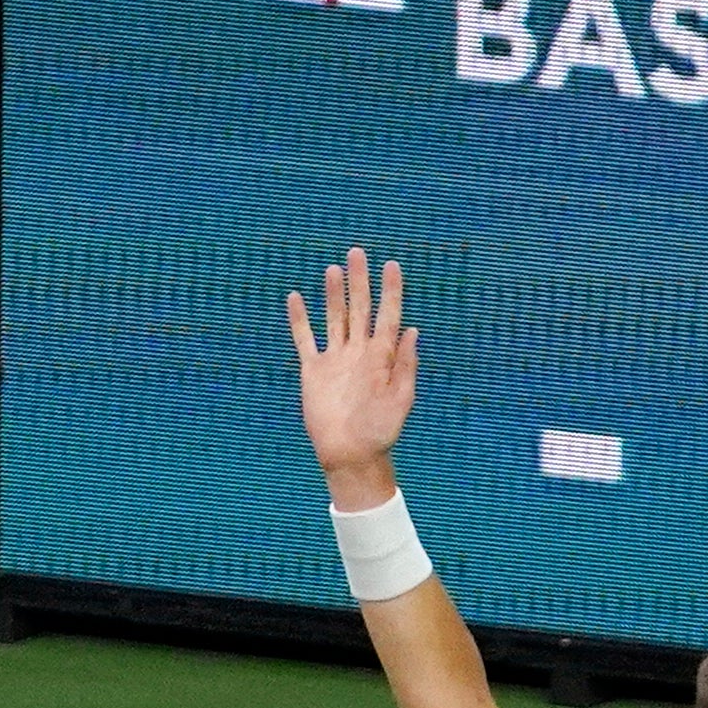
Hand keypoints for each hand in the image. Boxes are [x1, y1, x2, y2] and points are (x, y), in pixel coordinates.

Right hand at [285, 249, 418, 506]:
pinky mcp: (314, 371)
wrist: (351, 454)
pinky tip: (296, 298)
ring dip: (333, 294)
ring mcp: (336, 359)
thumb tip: (412, 330)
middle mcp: (359, 352)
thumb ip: (405, 364)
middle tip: (358, 253)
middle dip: (360, 282)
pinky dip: (300, 320)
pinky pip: (305, 340)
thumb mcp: (400, 398)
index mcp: (382, 357)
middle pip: (359, 309)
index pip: (387, 315)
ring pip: (334, 318)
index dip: (391, 291)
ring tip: (333, 269)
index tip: (392, 266)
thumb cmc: (381, 431)